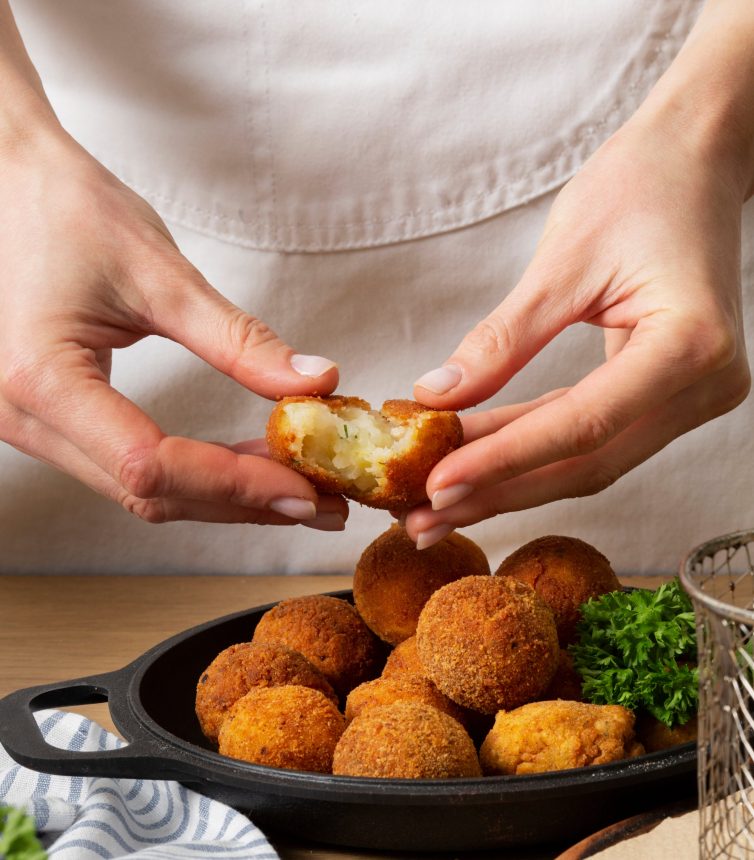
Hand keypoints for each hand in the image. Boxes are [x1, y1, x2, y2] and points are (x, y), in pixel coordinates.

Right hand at [0, 131, 346, 528]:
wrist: (8, 185)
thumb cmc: (68, 210)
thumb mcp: (161, 274)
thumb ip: (239, 339)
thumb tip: (316, 382)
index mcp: (42, 378)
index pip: (151, 463)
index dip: (236, 483)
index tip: (306, 488)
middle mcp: (22, 417)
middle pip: (149, 493)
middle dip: (242, 501)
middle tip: (321, 501)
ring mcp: (29, 425)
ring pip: (140, 490)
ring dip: (222, 493)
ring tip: (295, 485)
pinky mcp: (50, 421)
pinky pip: (127, 467)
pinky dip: (193, 473)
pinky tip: (244, 464)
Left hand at [407, 105, 750, 547]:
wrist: (695, 158)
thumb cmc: (641, 187)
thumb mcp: (563, 260)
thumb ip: (503, 339)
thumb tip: (437, 397)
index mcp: (688, 347)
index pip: (582, 424)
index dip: (503, 460)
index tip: (436, 483)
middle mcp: (701, 388)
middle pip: (585, 462)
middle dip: (498, 490)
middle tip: (423, 515)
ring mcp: (688, 397)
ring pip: (586, 459)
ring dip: (508, 480)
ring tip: (437, 501)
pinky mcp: (664, 395)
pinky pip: (590, 434)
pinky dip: (530, 448)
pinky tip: (477, 460)